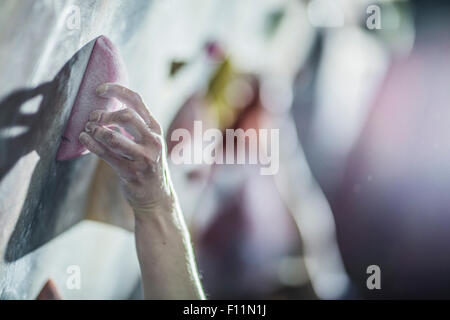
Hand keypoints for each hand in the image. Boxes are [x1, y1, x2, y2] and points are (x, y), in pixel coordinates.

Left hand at [79, 83, 172, 212]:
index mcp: (156, 129)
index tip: (99, 90)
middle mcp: (153, 141)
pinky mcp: (131, 173)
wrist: (157, 197)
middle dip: (104, 115)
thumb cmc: (147, 165)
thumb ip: (136, 125)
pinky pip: (106, 155)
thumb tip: (107, 108)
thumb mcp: (149, 142)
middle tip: (92, 118)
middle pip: (126, 116)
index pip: (137, 101)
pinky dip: (91, 144)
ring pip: (113, 136)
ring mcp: (144, 158)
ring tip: (88, 130)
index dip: (116, 90)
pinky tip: (83, 138)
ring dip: (96, 131)